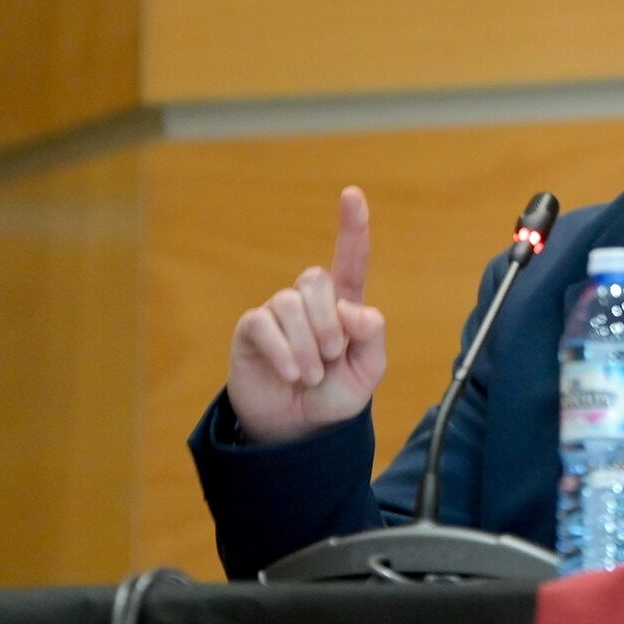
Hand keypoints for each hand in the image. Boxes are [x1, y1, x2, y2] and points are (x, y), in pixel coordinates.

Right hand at [227, 186, 386, 444]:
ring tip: (311, 375)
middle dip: (328, 323)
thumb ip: (371, 337)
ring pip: (291, 304)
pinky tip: (290, 374)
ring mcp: (279, 313)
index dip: (352, 226)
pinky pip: (265, 324)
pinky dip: (284, 353)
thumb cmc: (335, 396)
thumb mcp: (367, 372)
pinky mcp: (252, 329)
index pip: (350, 259)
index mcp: (344, 306)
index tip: (352, 193)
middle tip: (331, 357)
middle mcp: (310, 302)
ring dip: (307, 347)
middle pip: (316, 278)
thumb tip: (355, 309)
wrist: (299, 430)